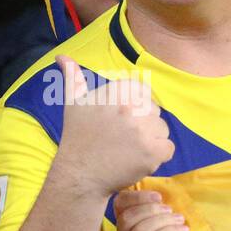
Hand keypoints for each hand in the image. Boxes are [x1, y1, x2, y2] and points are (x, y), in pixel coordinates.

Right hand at [52, 55, 174, 199]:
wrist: (79, 174)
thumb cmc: (77, 136)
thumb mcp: (73, 102)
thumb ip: (73, 76)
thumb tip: (61, 55)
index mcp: (119, 91)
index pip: (144, 93)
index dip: (135, 107)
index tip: (119, 121)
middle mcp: (132, 107)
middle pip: (154, 112)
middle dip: (142, 124)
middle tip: (121, 139)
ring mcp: (143, 131)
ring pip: (162, 130)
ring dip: (150, 141)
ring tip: (128, 150)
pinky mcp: (152, 152)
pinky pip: (168, 148)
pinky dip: (157, 156)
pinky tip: (137, 160)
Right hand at [113, 189, 189, 230]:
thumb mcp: (167, 211)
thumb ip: (159, 199)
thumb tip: (162, 186)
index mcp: (127, 220)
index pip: (120, 203)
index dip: (137, 196)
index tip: (159, 196)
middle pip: (127, 218)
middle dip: (151, 210)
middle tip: (171, 210)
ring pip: (139, 230)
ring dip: (162, 221)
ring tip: (180, 220)